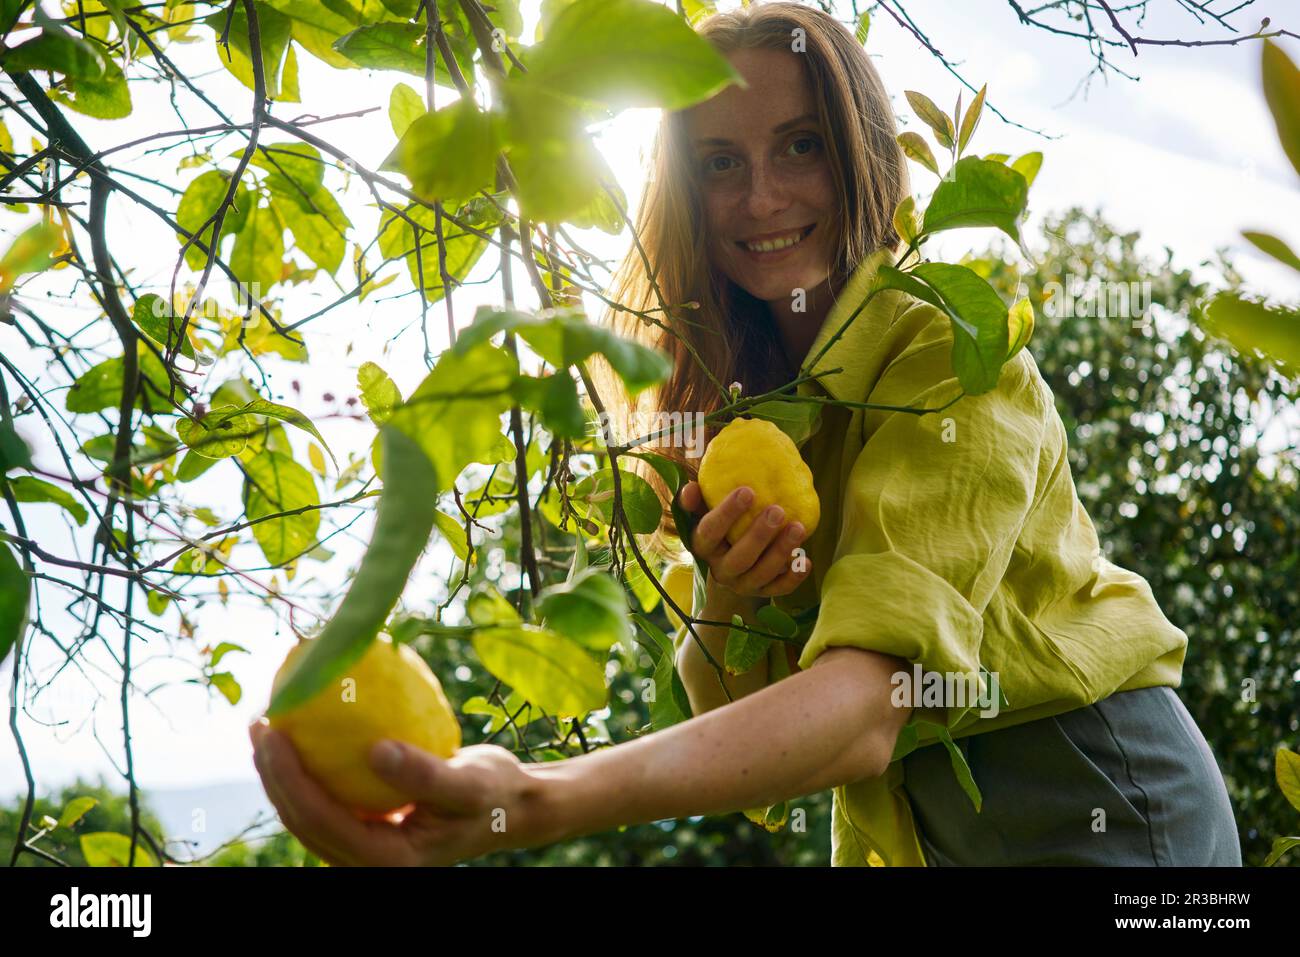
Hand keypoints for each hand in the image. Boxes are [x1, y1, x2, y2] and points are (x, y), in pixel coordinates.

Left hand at [248, 719, 548, 865]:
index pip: (320, 820)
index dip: (288, 778)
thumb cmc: (494, 792)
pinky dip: (308, 768)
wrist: (511, 805)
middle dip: (271, 774)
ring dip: (281, 772)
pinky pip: (326, 799)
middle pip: (302, 820)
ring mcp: (365, 846)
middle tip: (260, 721)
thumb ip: (423, 774)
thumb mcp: (467, 783)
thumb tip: (374, 751)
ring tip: (267, 724)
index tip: (272, 731)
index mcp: (386, 860)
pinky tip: (304, 731)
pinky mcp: (368, 827)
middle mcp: (368, 860)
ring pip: (306, 813)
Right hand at [678, 480, 810, 598]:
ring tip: (798, 528)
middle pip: (739, 558)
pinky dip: (794, 577)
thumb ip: (696, 500)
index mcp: (702, 547)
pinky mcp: (763, 591)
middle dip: (759, 535)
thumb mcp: (703, 512)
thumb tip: (691, 488)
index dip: (727, 513)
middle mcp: (721, 570)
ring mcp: (743, 584)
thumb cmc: (719, 525)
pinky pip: (779, 589)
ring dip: (781, 552)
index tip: (747, 491)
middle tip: (777, 511)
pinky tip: (806, 560)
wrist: (729, 561)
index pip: (710, 532)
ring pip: (762, 573)